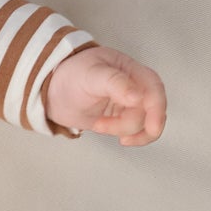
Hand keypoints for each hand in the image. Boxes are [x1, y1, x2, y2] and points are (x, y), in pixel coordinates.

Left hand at [45, 46, 166, 145]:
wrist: (53, 92)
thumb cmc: (72, 75)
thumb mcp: (91, 74)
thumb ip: (115, 83)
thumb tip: (137, 96)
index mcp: (132, 71)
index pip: (153, 88)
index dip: (157, 108)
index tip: (152, 127)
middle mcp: (136, 88)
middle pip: (152, 110)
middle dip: (136, 125)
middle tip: (123, 138)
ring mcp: (130, 105)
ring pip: (144, 124)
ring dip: (123, 130)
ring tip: (99, 125)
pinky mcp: (122, 120)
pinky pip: (137, 132)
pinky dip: (132, 138)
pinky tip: (120, 139)